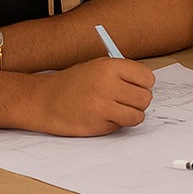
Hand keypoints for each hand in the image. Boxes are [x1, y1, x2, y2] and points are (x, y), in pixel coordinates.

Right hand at [24, 57, 155, 135]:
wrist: (45, 100)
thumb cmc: (73, 84)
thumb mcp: (98, 67)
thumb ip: (122, 74)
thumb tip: (147, 85)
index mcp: (110, 67)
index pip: (147, 78)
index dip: (144, 84)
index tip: (136, 87)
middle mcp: (108, 85)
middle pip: (145, 98)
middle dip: (139, 101)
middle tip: (127, 101)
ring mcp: (103, 106)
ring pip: (138, 115)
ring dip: (132, 115)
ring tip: (119, 110)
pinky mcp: (97, 125)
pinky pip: (122, 126)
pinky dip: (117, 124)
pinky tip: (105, 117)